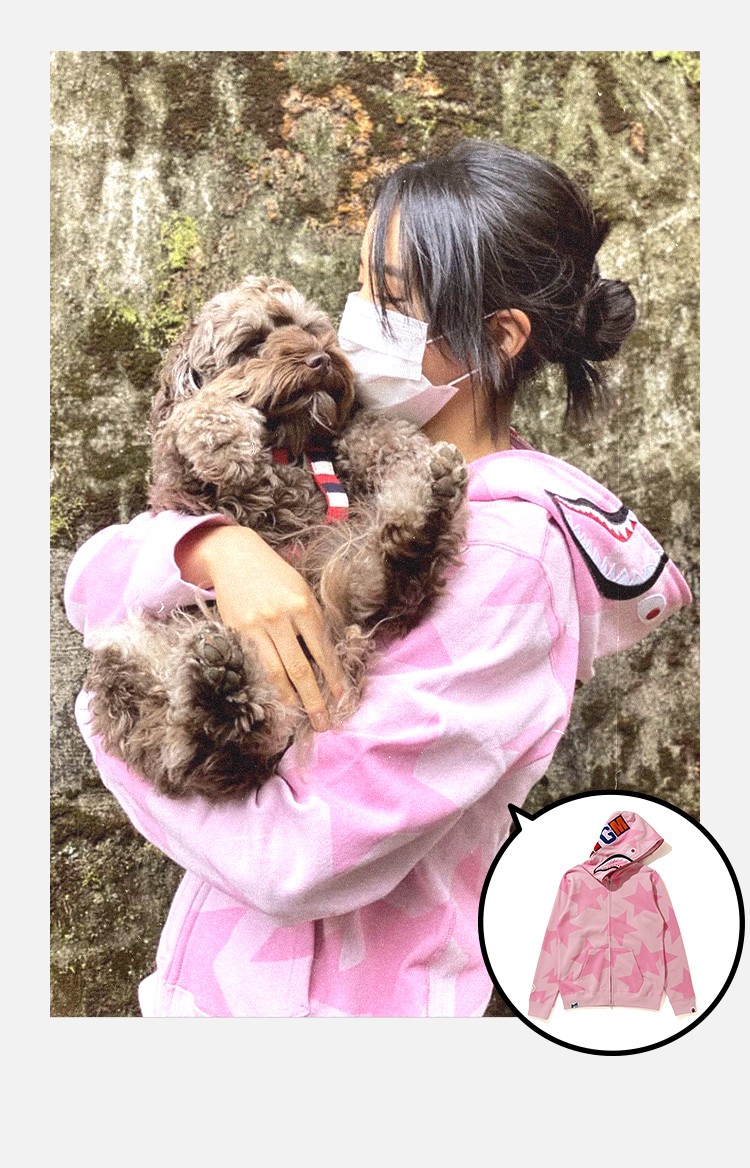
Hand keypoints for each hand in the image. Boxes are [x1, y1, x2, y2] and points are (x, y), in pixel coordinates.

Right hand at [176, 523, 346, 730]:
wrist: (235, 556)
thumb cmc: (276, 574)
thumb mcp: (302, 590)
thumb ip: (314, 620)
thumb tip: (327, 658)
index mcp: (302, 605)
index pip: (322, 651)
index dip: (333, 678)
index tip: (342, 698)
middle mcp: (279, 617)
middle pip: (299, 669)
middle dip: (314, 699)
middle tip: (324, 723)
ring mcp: (255, 627)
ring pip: (274, 673)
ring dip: (290, 700)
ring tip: (300, 718)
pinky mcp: (235, 632)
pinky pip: (254, 665)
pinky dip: (266, 684)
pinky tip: (275, 698)